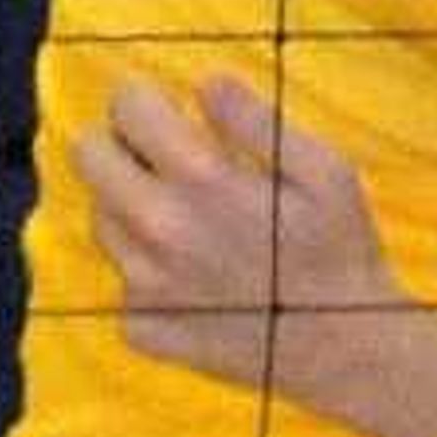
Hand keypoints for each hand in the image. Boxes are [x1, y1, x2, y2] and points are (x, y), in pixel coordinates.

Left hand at [74, 74, 408, 395]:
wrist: (349, 354)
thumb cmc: (342, 253)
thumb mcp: (325, 169)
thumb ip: (256, 120)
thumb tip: (204, 82)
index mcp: (202, 182)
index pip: (126, 107)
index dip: (145, 98)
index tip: (166, 109)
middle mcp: (160, 232)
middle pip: (87, 156)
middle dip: (120, 143)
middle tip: (161, 156)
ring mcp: (147, 287)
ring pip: (99, 218)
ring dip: (129, 207)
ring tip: (185, 219)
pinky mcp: (147, 329)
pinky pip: (119, 281)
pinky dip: (144, 273)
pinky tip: (189, 274)